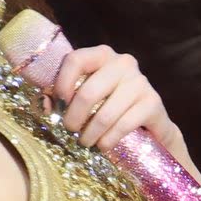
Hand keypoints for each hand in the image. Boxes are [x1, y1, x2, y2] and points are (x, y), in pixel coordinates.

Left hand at [42, 44, 179, 152]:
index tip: (59, 104)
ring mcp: (140, 81)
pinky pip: (123, 125)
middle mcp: (123, 63)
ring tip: (85, 142)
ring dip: (90, 134)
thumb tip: (47, 104)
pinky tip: (103, 145)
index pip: (75, 59)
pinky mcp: (153, 102)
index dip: (61, 83)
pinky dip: (108, 140)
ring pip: (105, 114)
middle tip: (69, 130)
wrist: (149, 120)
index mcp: (102, 55)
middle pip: (88, 92)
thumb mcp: (86, 96)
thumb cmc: (108, 105)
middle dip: (74, 117)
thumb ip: (62, 96)